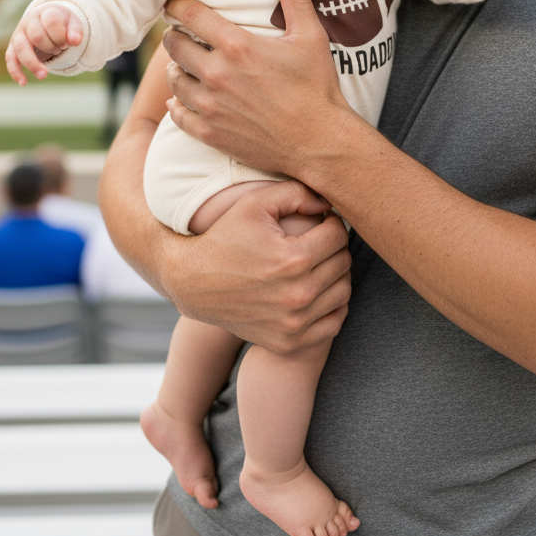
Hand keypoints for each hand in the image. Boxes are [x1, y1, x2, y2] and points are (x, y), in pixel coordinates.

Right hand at [6, 5, 83, 84]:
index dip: (61, 35)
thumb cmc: (61, 23)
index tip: (67, 43)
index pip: (51, 21)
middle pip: (37, 37)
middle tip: (59, 49)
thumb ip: (76, 31)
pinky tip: (24, 82)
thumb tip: (75, 41)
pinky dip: (15, 71)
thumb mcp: (72, 22)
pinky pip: (10, 59)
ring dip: (32, 63)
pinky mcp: (13, 48)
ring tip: (43, 75)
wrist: (46, 19)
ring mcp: (19, 34)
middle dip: (51, 47)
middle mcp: (29, 22)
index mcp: (45, 13)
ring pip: (21, 49)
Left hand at [161, 0, 351, 183]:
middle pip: (174, 45)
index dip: (176, 4)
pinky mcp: (210, 132)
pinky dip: (176, 103)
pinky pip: (177, 114)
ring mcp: (210, 106)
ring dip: (176, 68)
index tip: (174, 2)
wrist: (319, 141)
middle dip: (175, 35)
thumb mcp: (310, 37)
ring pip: (173, 78)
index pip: (190, 15)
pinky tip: (182, 98)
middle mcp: (217, 74)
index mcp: (237, 46)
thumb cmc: (317, 87)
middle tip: (183, 33)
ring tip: (185, 64)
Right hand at [162, 179, 351, 351]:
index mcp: (294, 259)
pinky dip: (332, 305)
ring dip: (336, 273)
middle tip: (317, 239)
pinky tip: (317, 289)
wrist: (193, 284)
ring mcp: (294, 324)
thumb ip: (297, 192)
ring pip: (343, 291)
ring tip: (317, 261)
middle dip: (334, 246)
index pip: (338, 235)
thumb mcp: (254, 203)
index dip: (331, 222)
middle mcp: (298, 295)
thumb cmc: (225, 237)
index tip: (319, 221)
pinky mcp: (289, 342)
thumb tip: (329, 202)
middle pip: (343, 263)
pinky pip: (333, 323)